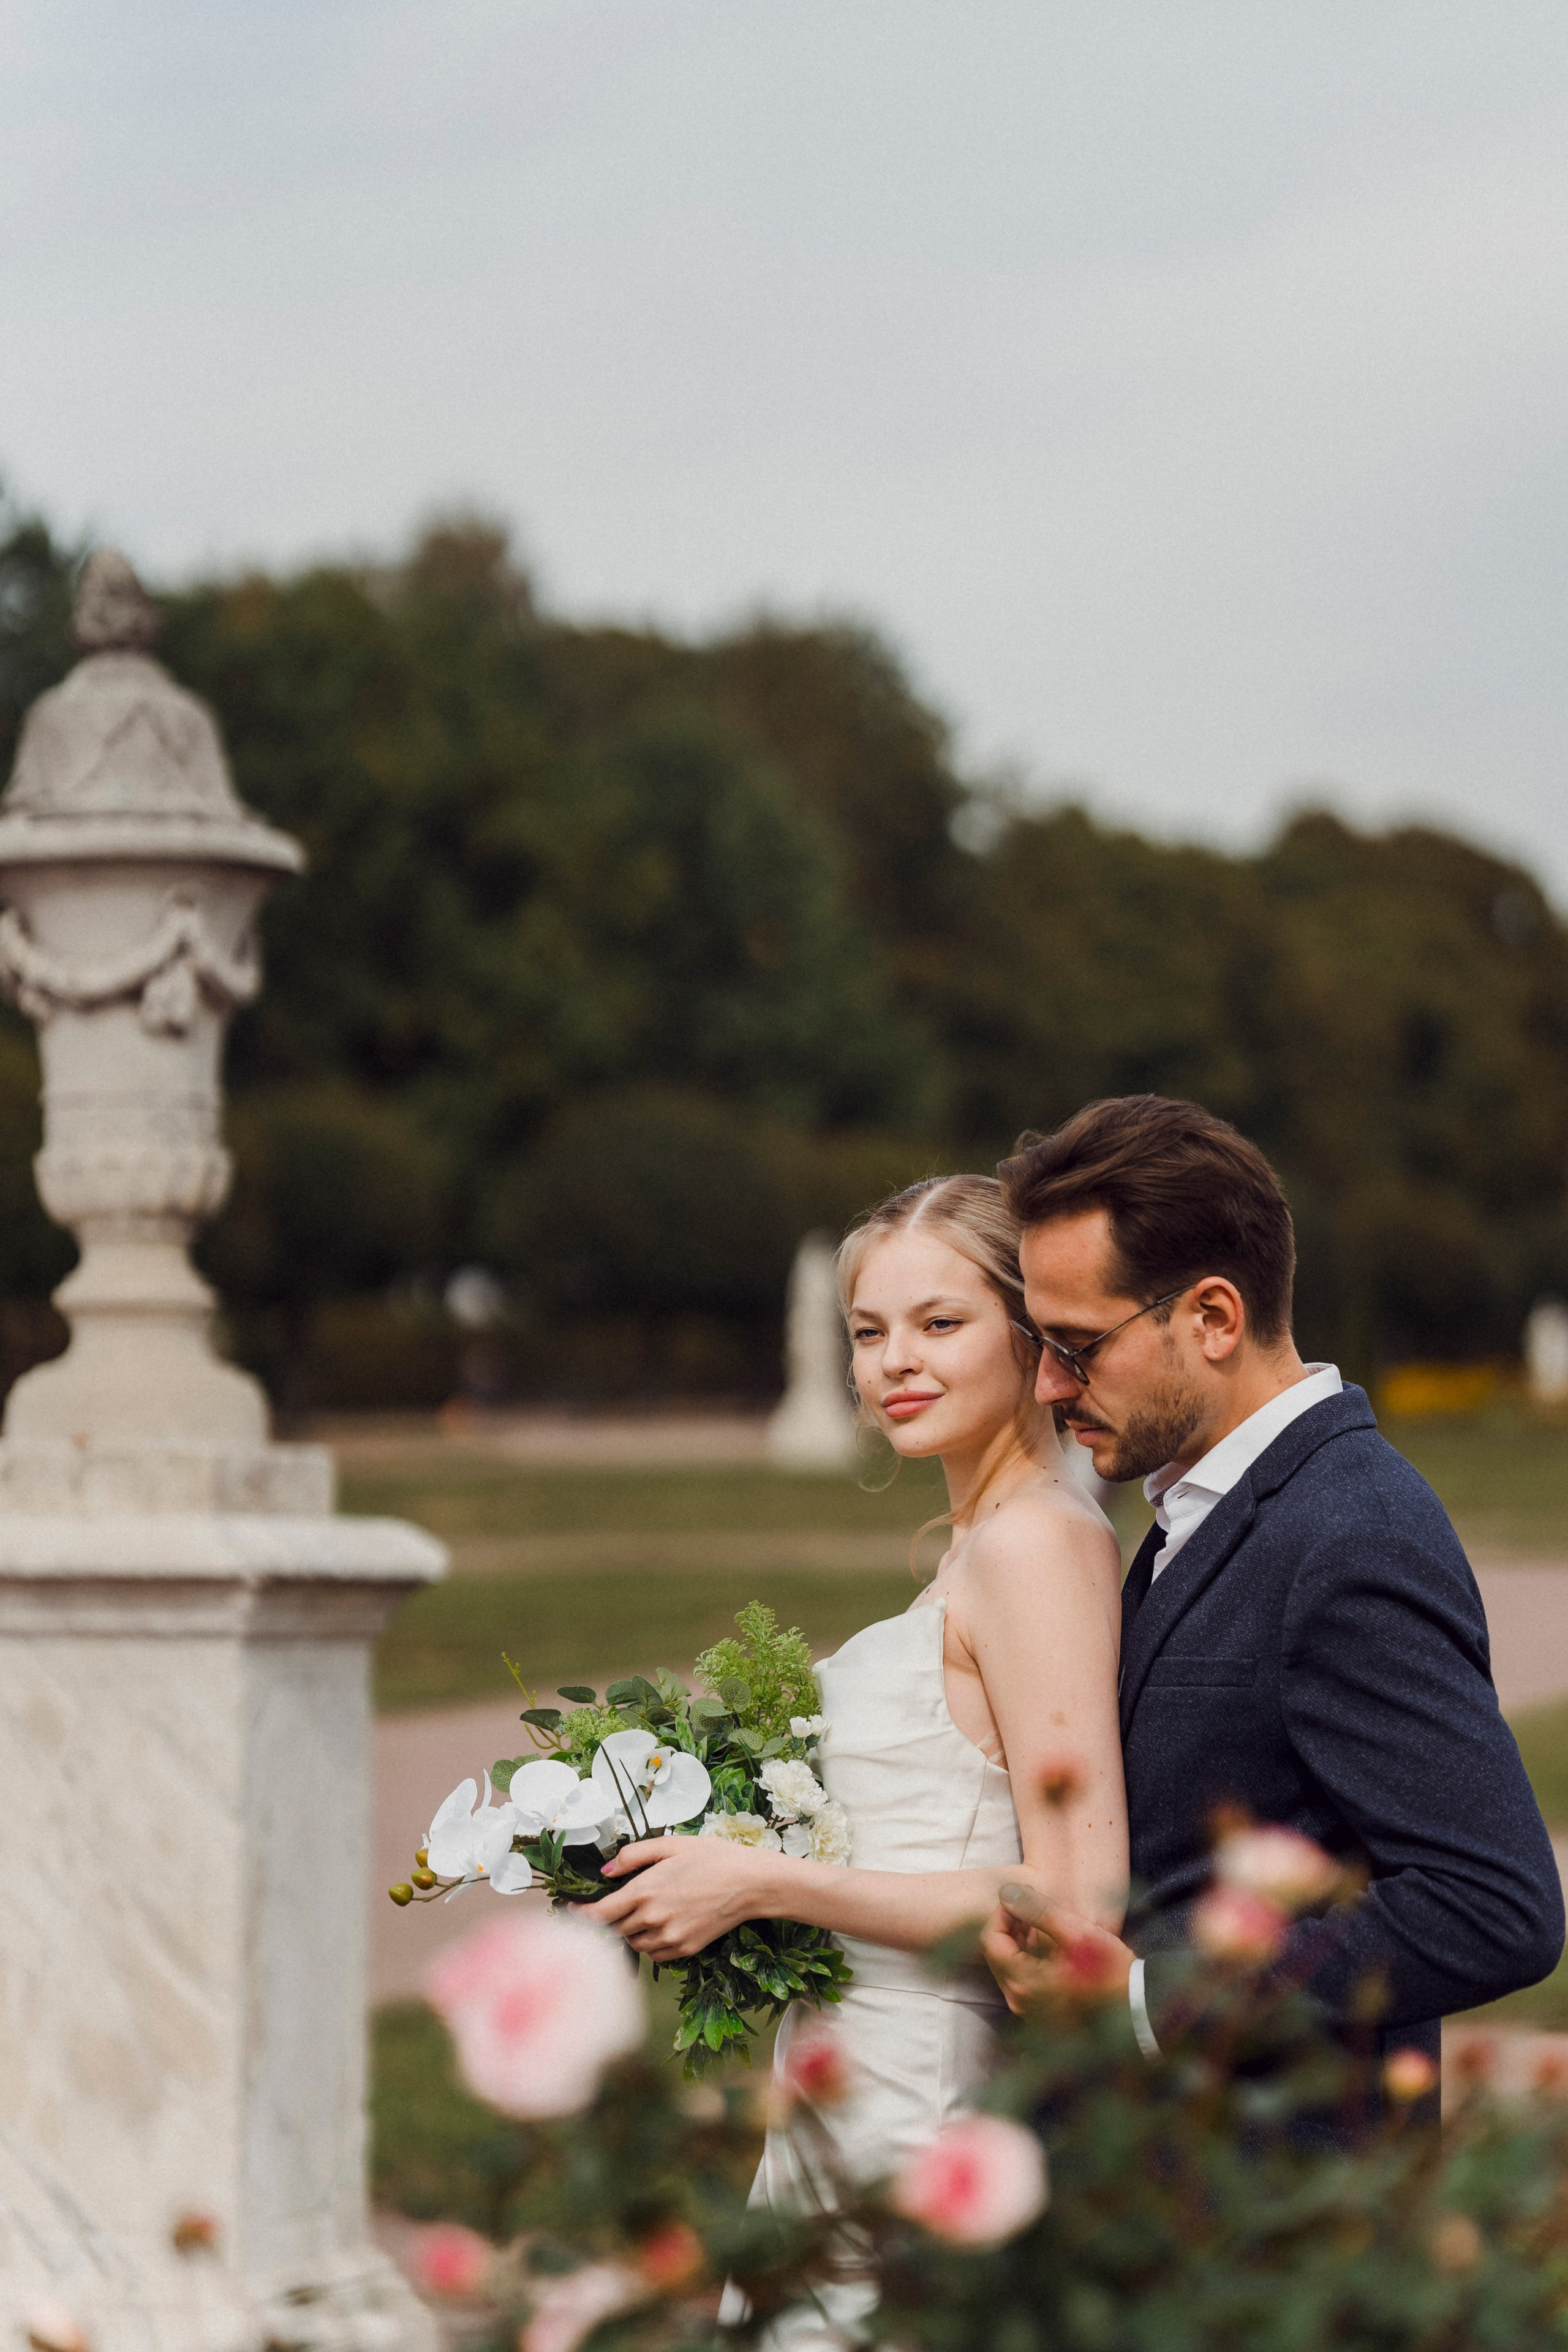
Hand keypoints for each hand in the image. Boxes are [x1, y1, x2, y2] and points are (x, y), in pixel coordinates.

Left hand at [591, 1836, 782, 1960]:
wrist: (750, 1883)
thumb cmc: (712, 1857)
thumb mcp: (670, 1845)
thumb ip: (632, 1857)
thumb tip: (605, 1872)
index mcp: (644, 1892)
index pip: (598, 1915)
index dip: (579, 1916)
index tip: (569, 1911)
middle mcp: (652, 1919)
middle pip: (614, 1931)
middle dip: (608, 1921)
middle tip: (611, 1907)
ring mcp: (669, 1938)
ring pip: (634, 1944)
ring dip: (630, 1932)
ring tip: (642, 1913)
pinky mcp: (685, 1950)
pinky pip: (655, 1954)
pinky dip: (651, 1943)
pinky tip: (661, 1925)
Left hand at [979, 1875, 1133, 2014]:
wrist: (1136, 2007)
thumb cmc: (1110, 1970)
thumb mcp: (1076, 1932)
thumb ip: (1038, 1910)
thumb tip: (1005, 1893)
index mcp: (1024, 1983)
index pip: (991, 1940)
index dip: (1002, 1913)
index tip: (1023, 1896)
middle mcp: (1020, 2001)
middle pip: (997, 1953)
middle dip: (1010, 1925)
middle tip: (1033, 1905)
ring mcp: (1029, 2011)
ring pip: (1008, 1965)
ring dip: (1019, 1940)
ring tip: (1044, 1922)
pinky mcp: (1041, 2013)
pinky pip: (1022, 1979)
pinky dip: (1028, 1957)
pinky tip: (1049, 1944)